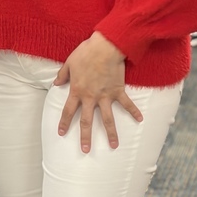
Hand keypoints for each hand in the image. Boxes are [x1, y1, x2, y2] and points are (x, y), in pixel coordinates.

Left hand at [54, 32, 142, 152]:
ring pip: (107, 119)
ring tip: (114, 146)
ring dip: (111, 133)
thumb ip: (62, 74)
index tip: (61, 133)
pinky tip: (140, 120)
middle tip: (86, 150)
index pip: (68, 111)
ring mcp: (105, 96)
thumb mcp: (69, 62)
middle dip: (85, 137)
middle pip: (86, 121)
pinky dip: (134, 112)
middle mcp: (90, 97)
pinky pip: (127, 104)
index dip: (64, 123)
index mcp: (77, 91)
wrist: (105, 46)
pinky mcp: (118, 91)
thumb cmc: (86, 53)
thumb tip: (56, 83)